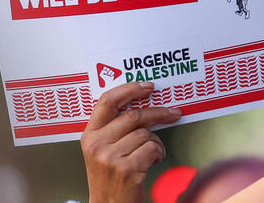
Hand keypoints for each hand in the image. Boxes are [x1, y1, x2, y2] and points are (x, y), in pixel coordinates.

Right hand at [81, 81, 181, 202]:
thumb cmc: (110, 176)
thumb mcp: (102, 150)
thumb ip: (114, 128)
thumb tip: (143, 104)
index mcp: (89, 135)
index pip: (107, 101)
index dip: (129, 89)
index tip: (147, 87)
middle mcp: (97, 144)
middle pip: (133, 116)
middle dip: (158, 112)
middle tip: (173, 112)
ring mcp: (110, 157)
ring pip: (145, 134)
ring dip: (156, 142)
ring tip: (154, 152)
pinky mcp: (127, 170)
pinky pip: (152, 149)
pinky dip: (158, 153)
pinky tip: (153, 161)